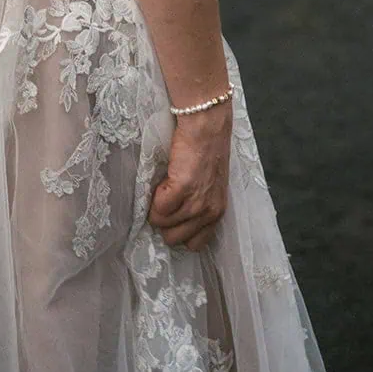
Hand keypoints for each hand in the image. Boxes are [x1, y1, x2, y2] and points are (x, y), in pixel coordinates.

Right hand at [147, 103, 231, 252]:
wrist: (207, 127)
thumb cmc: (207, 152)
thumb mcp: (210, 188)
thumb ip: (199, 207)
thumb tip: (176, 221)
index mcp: (217, 214)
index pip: (195, 245)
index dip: (180, 229)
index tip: (177, 214)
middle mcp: (209, 212)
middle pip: (174, 239)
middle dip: (165, 222)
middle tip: (168, 200)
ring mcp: (196, 202)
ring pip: (162, 224)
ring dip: (158, 208)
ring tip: (167, 186)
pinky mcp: (183, 188)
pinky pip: (158, 208)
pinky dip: (155, 196)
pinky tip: (165, 180)